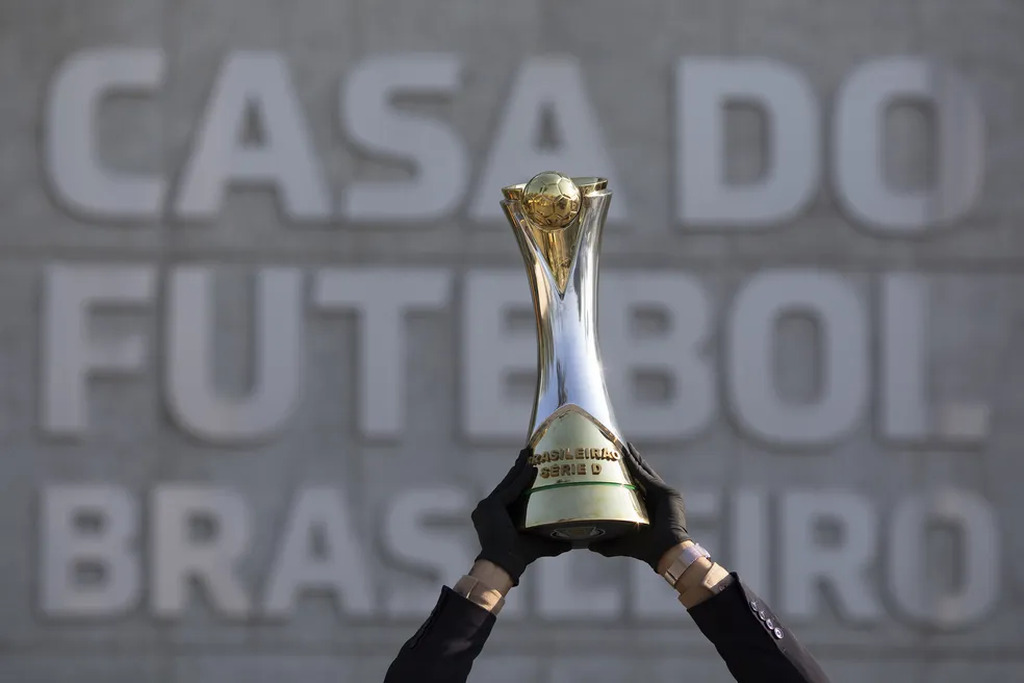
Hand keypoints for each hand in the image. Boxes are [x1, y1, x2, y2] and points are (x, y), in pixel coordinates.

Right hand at [472, 448, 570, 584]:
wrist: (504, 564)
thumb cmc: (520, 556)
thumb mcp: (539, 544)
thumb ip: (554, 542)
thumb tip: (572, 543)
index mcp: (497, 515)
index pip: (511, 492)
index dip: (521, 478)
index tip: (532, 465)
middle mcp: (488, 508)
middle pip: (508, 483)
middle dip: (520, 467)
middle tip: (530, 452)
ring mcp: (487, 506)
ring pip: (509, 482)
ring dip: (520, 467)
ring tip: (529, 452)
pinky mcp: (491, 505)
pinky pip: (511, 488)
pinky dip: (522, 478)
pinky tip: (532, 467)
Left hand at [589, 443, 689, 569]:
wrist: (665, 551)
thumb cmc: (645, 550)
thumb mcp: (621, 545)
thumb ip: (606, 545)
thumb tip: (588, 546)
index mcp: (644, 508)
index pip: (632, 486)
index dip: (621, 475)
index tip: (609, 463)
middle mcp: (653, 498)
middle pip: (638, 474)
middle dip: (627, 461)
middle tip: (614, 448)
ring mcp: (661, 493)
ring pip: (643, 471)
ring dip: (632, 458)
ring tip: (621, 446)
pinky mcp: (666, 492)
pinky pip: (647, 475)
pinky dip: (636, 465)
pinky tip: (627, 455)